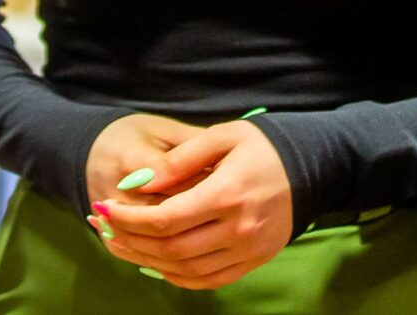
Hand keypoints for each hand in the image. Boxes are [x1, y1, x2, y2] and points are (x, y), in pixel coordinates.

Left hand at [92, 120, 293, 289]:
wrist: (311, 168)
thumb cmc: (263, 146)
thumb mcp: (223, 136)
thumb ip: (182, 158)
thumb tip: (142, 182)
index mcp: (227, 193)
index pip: (166, 218)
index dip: (129, 219)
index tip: (106, 209)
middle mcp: (239, 228)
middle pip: (171, 247)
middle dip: (131, 240)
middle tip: (104, 228)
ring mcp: (249, 249)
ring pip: (186, 269)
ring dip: (148, 260)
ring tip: (122, 245)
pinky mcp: (255, 261)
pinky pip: (209, 280)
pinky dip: (178, 276)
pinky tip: (157, 264)